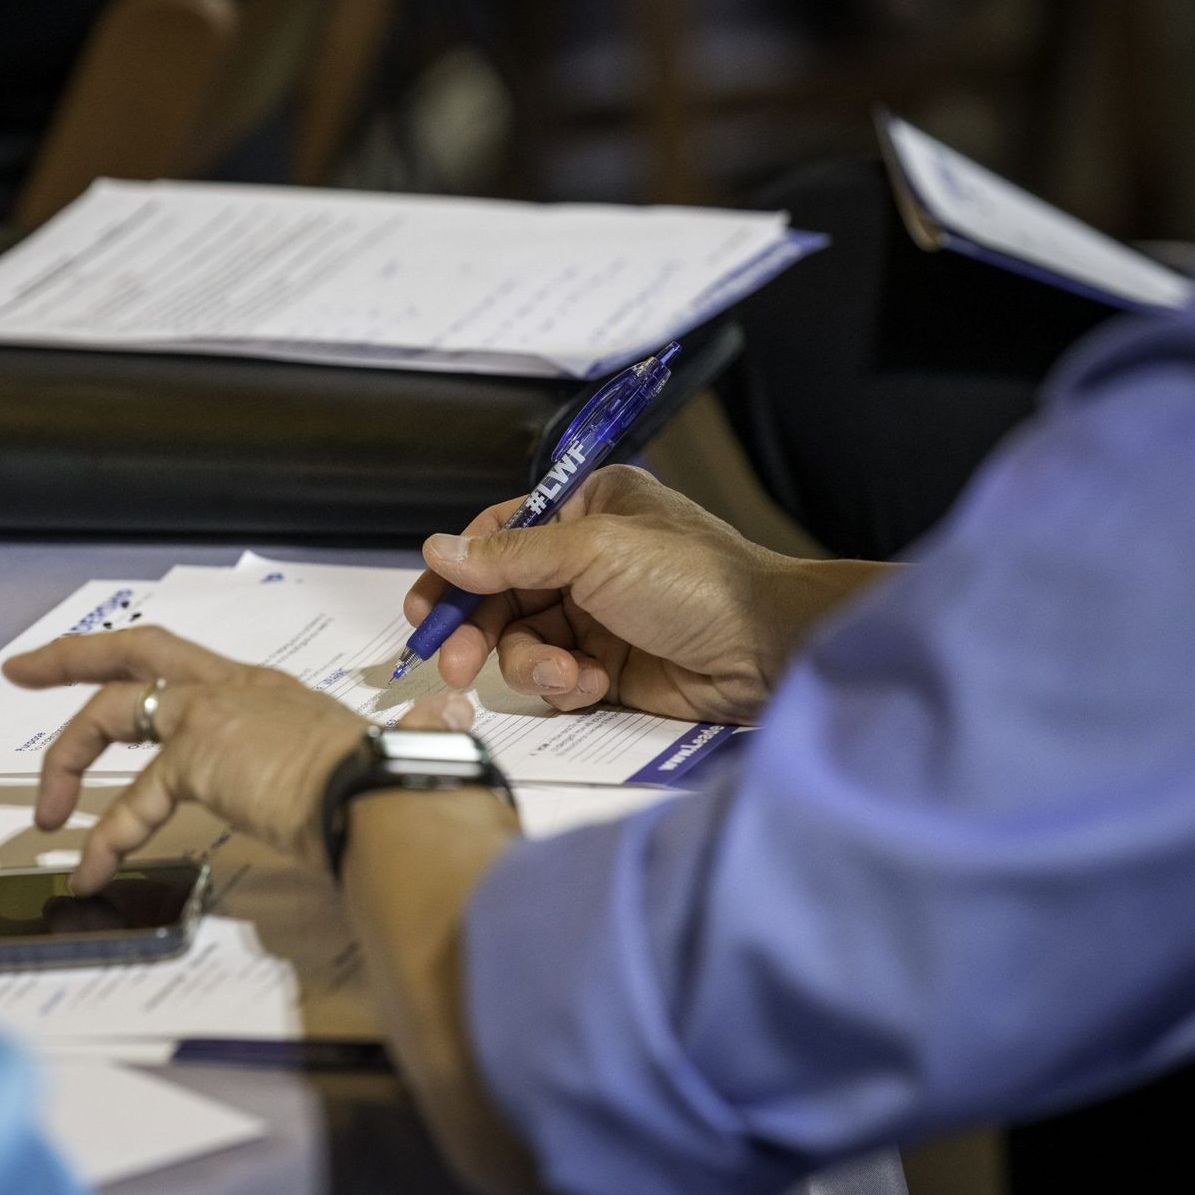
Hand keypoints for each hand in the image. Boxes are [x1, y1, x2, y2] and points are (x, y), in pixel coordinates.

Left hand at [2, 627, 474, 890]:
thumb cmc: (393, 784)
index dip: (142, 666)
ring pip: (114, 711)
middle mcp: (238, 690)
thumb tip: (449, 723)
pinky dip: (106, 835)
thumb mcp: (382, 756)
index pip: (190, 669)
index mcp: (270, 693)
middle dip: (71, 658)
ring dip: (68, 760)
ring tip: (47, 816)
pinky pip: (133, 794)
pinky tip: (91, 868)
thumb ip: (411, 734)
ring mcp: (215, 714)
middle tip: (22, 670)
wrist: (388, 797)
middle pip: (136, 652)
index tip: (105, 673)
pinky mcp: (200, 753)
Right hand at [404, 465, 890, 721]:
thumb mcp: (594, 553)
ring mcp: (596, 615)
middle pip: (500, 596)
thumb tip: (439, 550)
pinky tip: (593, 684)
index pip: (500, 535)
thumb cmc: (697, 581)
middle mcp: (587, 560)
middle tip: (453, 663)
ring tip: (567, 675)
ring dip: (532, 664)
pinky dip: (565, 684)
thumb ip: (511, 555)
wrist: (766, 649)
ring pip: (523, 643)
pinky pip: (555, 677)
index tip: (428, 606)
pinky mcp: (608, 666)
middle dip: (477, 631)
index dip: (459, 571)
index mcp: (587, 510)